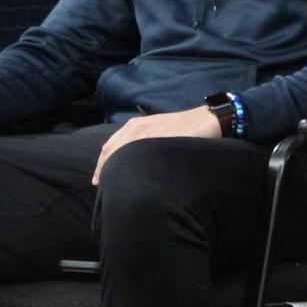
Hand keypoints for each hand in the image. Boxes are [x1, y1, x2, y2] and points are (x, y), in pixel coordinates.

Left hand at [92, 106, 222, 184]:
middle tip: (99, 186)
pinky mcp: (157, 139)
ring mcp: (146, 133)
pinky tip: (128, 179)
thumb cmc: (186, 127)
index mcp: (135, 125)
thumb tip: (136, 161)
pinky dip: (129, 167)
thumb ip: (146, 141)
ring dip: (113, 169)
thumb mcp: (159, 131)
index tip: (98, 179)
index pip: (110, 146)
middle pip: (111, 150)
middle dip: (103, 168)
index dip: (102, 163)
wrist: (207, 120)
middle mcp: (136, 127)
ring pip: (121, 153)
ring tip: (110, 186)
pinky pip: (137, 154)